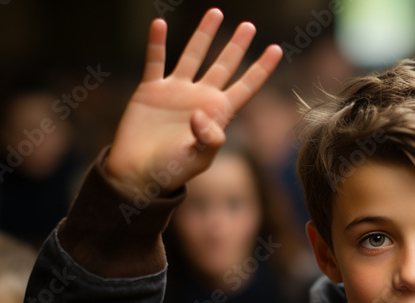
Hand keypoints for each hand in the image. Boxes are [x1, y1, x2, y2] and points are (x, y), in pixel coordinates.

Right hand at [104, 8, 281, 195]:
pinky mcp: (151, 90)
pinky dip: (156, 43)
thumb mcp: (199, 159)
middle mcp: (201, 98)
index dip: (261, 68)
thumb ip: (209, 138)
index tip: (276, 49)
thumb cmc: (172, 172)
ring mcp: (176, 92)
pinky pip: (155, 61)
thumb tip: (201, 113)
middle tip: (249, 25)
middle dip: (237, 46)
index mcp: (218, 114)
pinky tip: (159, 23)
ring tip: (216, 13)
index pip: (246, 87)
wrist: (138, 175)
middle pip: (224, 66)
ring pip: (193, 55)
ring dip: (204, 35)